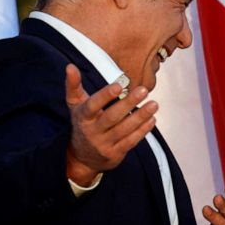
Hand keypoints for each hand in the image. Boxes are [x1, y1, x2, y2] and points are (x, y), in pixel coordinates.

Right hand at [65, 64, 156, 185]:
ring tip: (154, 104)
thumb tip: (70, 66)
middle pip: (111, 117)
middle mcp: (92, 131)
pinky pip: (130, 141)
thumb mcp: (76, 106)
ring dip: (140, 117)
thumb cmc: (83, 124)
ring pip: (124, 130)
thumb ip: (73, 86)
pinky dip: (142, 131)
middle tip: (144, 90)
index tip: (119, 85)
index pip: (93, 105)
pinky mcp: (115, 154)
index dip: (105, 96)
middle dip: (128, 103)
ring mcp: (104, 144)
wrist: (82, 158)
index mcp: (83, 117)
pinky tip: (152, 119)